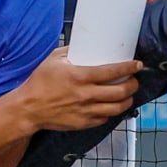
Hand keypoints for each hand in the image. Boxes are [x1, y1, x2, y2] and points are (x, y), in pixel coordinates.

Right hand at [16, 47, 140, 131]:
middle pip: (120, 92)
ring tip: (128, 95)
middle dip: (133, 85)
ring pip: (117, 108)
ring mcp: (86, 111)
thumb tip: (86, 44)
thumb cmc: (39, 82)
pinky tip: (112, 106)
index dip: (129, 67)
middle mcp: (86, 95)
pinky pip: (105, 118)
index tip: (137, 64)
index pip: (113, 71)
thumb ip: (71, 50)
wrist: (29, 108)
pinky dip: (112, 112)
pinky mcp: (83, 123)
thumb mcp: (54, 59)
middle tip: (134, 80)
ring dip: (127, 100)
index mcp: (80, 76)